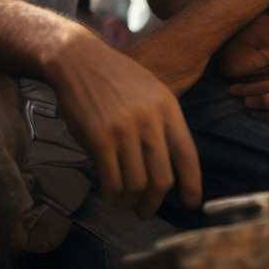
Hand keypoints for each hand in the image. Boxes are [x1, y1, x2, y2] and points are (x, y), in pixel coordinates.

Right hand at [48, 30, 202, 216]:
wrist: (76, 58)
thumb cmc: (112, 76)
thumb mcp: (148, 90)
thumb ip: (161, 123)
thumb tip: (168, 168)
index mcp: (167, 107)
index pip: (188, 155)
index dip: (192, 185)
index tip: (190, 203)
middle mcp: (149, 120)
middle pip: (162, 179)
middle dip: (154, 202)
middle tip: (145, 210)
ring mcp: (123, 129)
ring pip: (136, 184)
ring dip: (131, 202)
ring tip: (125, 204)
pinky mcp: (99, 137)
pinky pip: (112, 179)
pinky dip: (112, 195)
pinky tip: (110, 196)